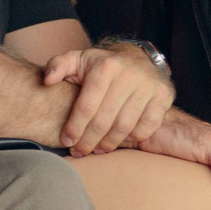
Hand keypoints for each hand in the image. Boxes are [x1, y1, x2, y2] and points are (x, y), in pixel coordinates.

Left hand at [40, 43, 175, 153]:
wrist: (138, 58)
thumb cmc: (102, 65)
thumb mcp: (78, 60)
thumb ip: (57, 66)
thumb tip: (47, 80)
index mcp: (105, 66)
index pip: (86, 106)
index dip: (75, 128)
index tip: (67, 141)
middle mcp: (129, 74)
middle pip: (104, 120)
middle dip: (89, 141)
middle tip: (80, 151)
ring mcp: (148, 86)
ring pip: (124, 127)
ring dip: (108, 144)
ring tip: (97, 150)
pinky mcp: (163, 96)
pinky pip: (146, 127)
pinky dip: (132, 138)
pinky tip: (119, 140)